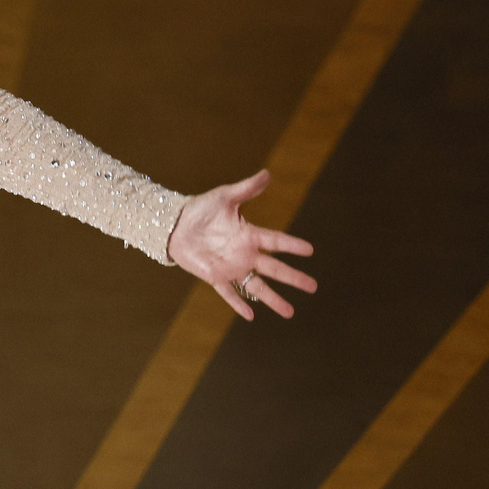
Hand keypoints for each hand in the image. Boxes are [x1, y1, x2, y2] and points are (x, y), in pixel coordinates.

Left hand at [165, 168, 316, 320]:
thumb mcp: (224, 197)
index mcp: (249, 234)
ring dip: (273, 299)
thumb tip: (267, 173)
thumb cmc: (201, 209)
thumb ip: (246, 188)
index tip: (310, 250)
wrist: (175, 224)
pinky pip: (228, 292)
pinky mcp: (214, 276)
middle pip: (274, 268)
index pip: (276, 240)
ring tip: (290, 313)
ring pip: (257, 286)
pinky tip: (250, 315)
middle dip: (293, 278)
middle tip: (313, 287)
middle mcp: (245, 254)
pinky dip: (238, 303)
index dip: (292, 245)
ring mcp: (231, 267)